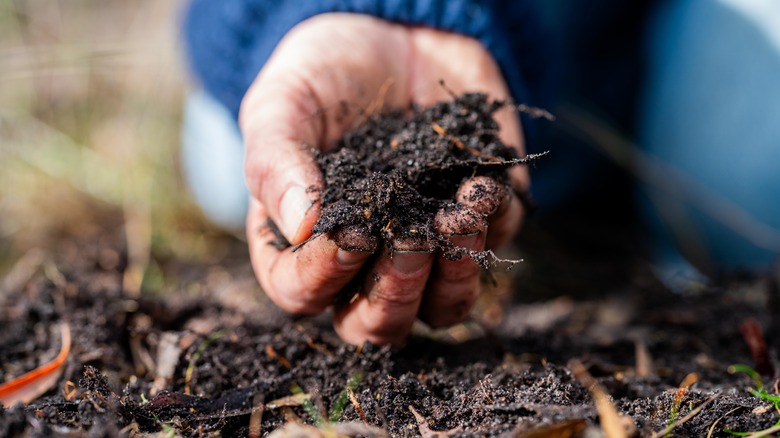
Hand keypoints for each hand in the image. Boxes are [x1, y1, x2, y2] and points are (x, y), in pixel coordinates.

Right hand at [241, 13, 526, 344]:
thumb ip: (277, 162)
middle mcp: (363, 261)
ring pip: (440, 310)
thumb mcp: (283, 104)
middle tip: (409, 237)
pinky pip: (490, 250)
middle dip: (395, 292)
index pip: (302, 293)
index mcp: (303, 243)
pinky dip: (490, 226)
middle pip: (376, 324)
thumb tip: (300, 226)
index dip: (323, 277)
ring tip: (456, 215)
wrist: (395, 31)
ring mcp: (424, 248)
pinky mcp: (476, 222)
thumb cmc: (325, 73)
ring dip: (452, 277)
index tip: (349, 232)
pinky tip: (480, 183)